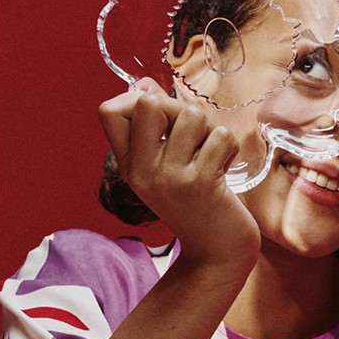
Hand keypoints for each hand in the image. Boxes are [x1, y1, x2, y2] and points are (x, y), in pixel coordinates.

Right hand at [98, 79, 258, 274]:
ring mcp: (171, 178)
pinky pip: (220, 137)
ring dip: (210, 131)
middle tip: (193, 137)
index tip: (160, 121)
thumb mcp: (164, 168)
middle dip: (179, 109)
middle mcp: (143, 171)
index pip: (109, 112)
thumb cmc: (196, 205)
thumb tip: (145, 85)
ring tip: (210, 156)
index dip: (137, 100)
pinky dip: (229, 149)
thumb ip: (154, 128)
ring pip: (192, 116)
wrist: (217, 253)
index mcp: (130, 165)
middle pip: (149, 103)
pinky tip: (224, 170)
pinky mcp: (201, 183)